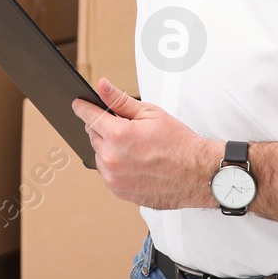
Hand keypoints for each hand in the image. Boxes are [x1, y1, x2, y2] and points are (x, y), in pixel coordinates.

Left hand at [71, 76, 223, 210]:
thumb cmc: (180, 144)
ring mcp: (114, 178)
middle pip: (93, 135)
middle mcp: (112, 158)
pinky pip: (108, 173)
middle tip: (127, 128)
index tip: (79, 104)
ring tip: (135, 148)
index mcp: (118, 135)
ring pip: (99, 155)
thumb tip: (101, 86)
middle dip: (104, 128)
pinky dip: (116, 166)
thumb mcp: (151, 113)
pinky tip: (136, 163)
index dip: (83, 107)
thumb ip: (120, 101)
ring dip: (109, 148)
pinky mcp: (119, 192)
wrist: (198, 175)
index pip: (89, 116)